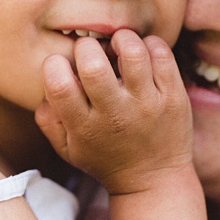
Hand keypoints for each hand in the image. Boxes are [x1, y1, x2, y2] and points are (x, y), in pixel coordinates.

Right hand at [36, 29, 192, 194]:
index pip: (59, 85)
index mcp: (84, 127)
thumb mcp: (67, 149)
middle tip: (92, 53)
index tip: (62, 65)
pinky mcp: (173, 97)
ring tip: (118, 46)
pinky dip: (149, 44)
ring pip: (133, 52)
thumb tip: (46, 84)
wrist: (153, 180)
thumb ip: (48, 118)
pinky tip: (142, 53)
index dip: (55, 65)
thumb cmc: (104, 157)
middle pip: (93, 64)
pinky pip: (162, 55)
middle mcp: (115, 115)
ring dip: (121, 39)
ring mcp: (147, 104)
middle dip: (87, 47)